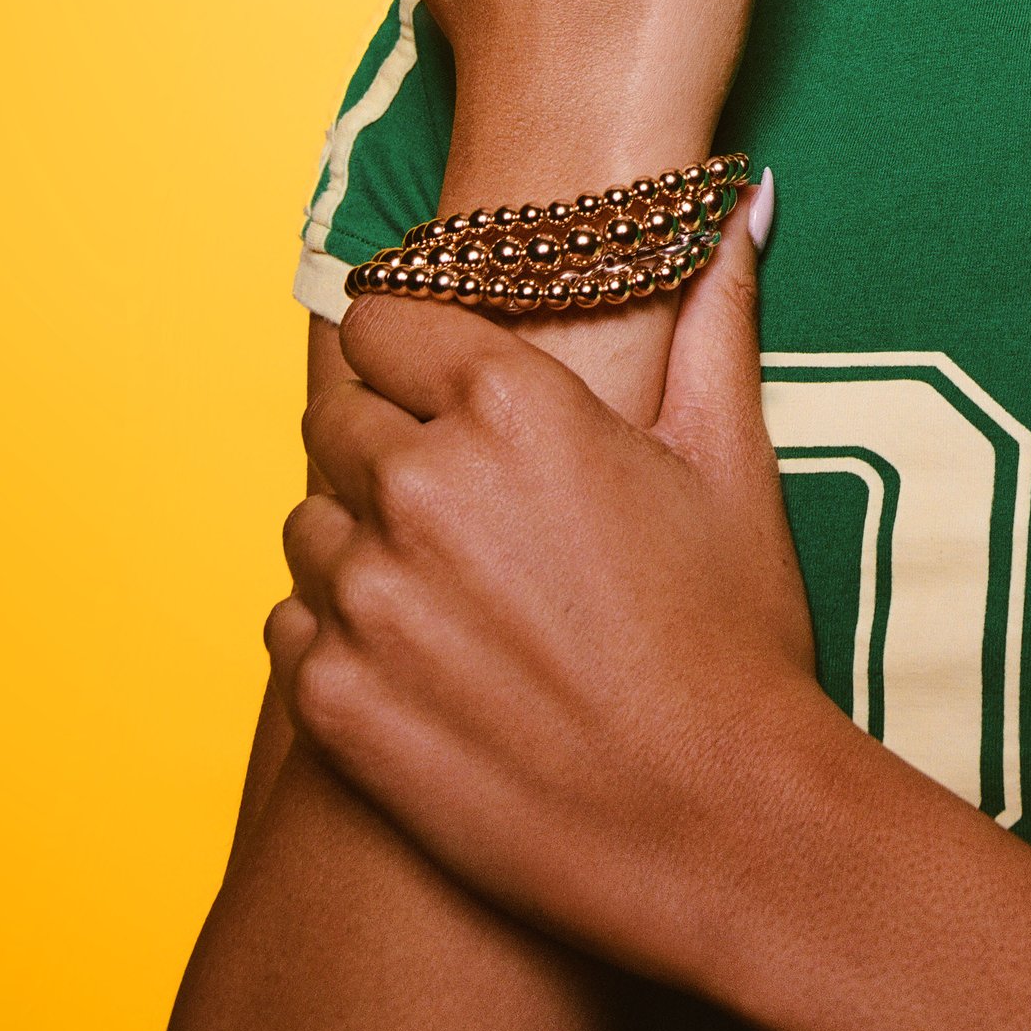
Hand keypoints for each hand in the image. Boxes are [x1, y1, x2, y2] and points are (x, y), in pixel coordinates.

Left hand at [267, 206, 829, 985]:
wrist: (720, 827)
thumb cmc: (735, 638)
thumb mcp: (734, 460)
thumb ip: (714, 315)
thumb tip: (739, 204)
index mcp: (511, 406)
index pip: (382, 322)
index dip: (412, 351)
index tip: (436, 381)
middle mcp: (420, 486)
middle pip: (335, 420)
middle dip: (387, 447)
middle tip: (464, 508)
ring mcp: (368, 601)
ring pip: (308, 528)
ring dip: (360, 546)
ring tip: (451, 598)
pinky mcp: (335, 705)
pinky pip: (291, 632)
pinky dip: (339, 641)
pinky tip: (424, 666)